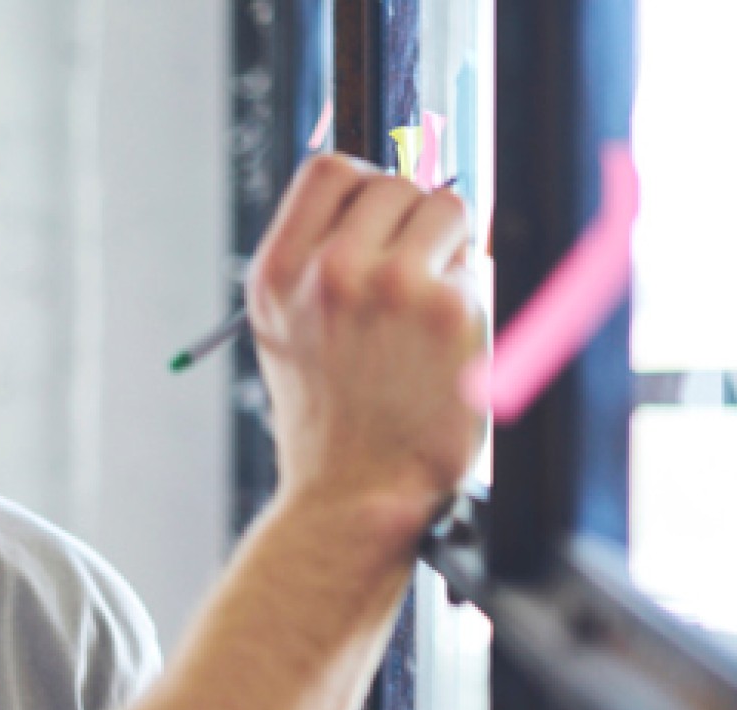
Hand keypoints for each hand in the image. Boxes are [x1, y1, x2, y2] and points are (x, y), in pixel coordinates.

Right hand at [246, 154, 486, 535]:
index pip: (329, 171)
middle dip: (411, 223)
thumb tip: (381, 196)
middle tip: (409, 281)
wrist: (352, 493)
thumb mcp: (286, 332)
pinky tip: (444, 346)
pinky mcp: (448, 307)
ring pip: (446, 208)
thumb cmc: (328, 417)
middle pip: (395, 184)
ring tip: (426, 311)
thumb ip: (314, 262)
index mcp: (278, 275)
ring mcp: (390, 285)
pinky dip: (469, 297)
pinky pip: (475, 266)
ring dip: (447, 248)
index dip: (364, 189)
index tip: (379, 222)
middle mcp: (327, 272)